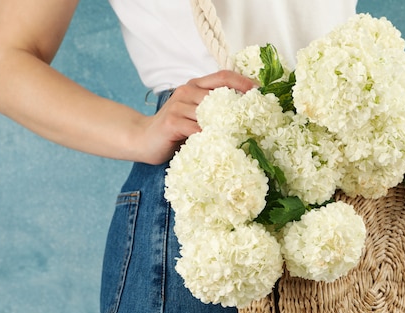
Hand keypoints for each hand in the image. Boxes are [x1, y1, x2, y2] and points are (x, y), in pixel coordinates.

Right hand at [134, 70, 256, 164]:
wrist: (143, 139)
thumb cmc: (175, 130)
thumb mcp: (197, 116)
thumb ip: (214, 111)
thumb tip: (247, 116)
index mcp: (195, 85)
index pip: (223, 76)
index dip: (244, 82)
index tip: (261, 92)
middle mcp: (186, 91)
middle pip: (220, 94)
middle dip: (241, 107)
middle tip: (259, 119)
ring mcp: (178, 106)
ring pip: (211, 112)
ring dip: (228, 124)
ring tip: (244, 134)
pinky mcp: (172, 122)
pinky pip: (198, 129)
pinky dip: (211, 136)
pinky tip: (221, 143)